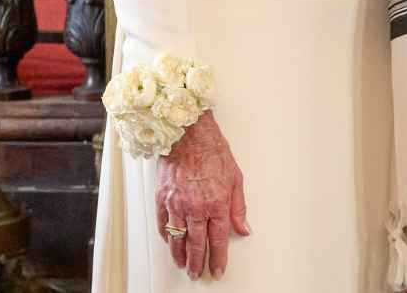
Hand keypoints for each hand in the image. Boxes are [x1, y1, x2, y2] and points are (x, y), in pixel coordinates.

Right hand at [155, 111, 249, 279]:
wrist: (189, 132)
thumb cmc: (213, 150)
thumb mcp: (236, 177)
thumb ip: (239, 207)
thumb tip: (243, 228)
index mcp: (217, 203)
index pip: (218, 240)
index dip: (219, 258)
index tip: (218, 269)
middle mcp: (196, 208)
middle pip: (197, 244)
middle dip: (198, 263)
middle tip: (198, 273)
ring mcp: (177, 204)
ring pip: (178, 240)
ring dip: (181, 256)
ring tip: (183, 265)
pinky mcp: (163, 198)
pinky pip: (163, 224)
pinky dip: (167, 237)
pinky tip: (170, 242)